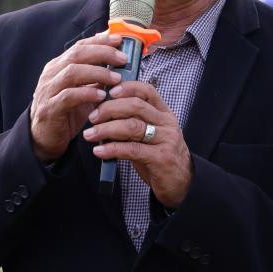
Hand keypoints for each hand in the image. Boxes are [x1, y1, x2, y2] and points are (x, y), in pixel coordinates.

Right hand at [28, 33, 124, 161]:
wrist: (44, 139)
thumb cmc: (67, 113)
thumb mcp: (82, 91)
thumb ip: (95, 77)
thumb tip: (118, 62)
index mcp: (58, 66)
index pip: (79, 46)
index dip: (99, 41)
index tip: (119, 40)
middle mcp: (51, 75)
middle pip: (76, 54)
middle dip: (102, 53)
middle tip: (122, 59)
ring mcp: (48, 91)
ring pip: (72, 72)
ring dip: (97, 72)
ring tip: (116, 78)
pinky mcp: (49, 109)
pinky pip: (68, 96)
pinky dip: (86, 93)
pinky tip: (101, 95)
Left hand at [83, 79, 191, 206]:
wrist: (182, 183)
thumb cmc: (160, 157)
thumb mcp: (150, 135)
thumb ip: (133, 123)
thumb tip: (104, 114)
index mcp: (164, 114)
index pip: (147, 91)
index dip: (127, 88)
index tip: (108, 92)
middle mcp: (167, 123)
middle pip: (135, 106)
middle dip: (110, 109)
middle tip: (92, 117)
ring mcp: (166, 140)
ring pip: (132, 126)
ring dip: (106, 129)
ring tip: (90, 134)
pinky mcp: (161, 158)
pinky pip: (132, 149)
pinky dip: (112, 149)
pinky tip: (100, 151)